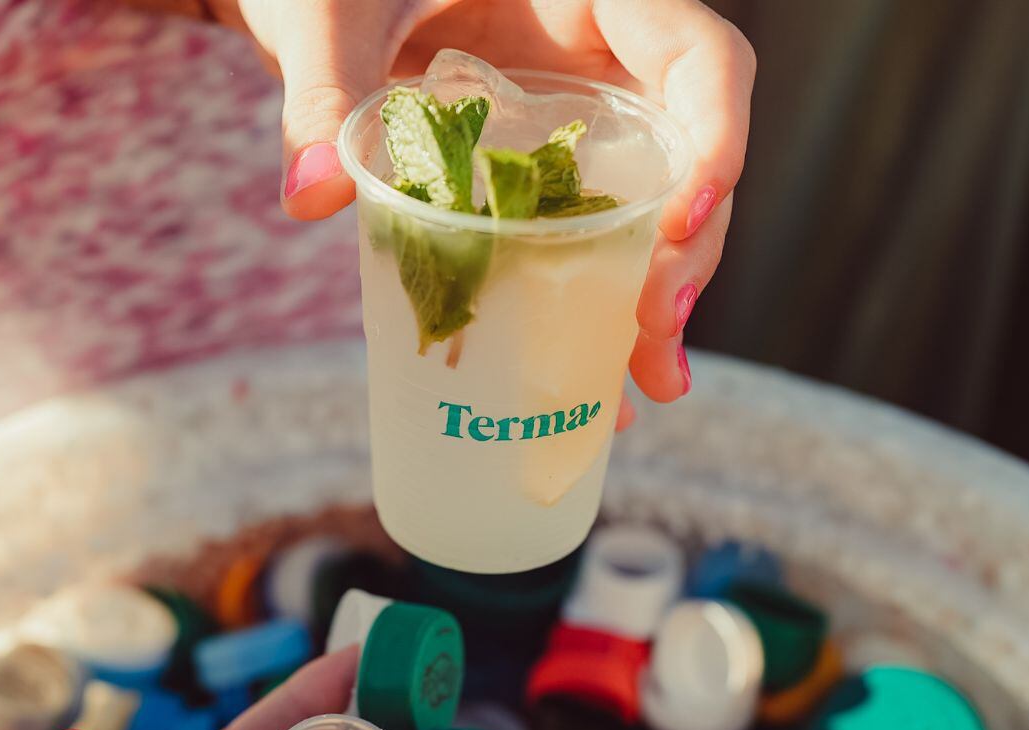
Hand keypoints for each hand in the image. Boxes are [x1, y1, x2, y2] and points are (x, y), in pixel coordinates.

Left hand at [213, 0, 754, 416]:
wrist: (313, 4)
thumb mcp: (333, 17)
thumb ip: (324, 88)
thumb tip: (312, 195)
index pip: (699, 56)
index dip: (717, 135)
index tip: (681, 223)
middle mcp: (605, 63)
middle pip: (690, 154)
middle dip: (690, 251)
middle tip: (654, 328)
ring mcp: (584, 129)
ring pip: (656, 213)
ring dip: (657, 302)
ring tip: (646, 388)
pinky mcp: (548, 181)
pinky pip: (591, 244)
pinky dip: (596, 313)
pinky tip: (597, 391)